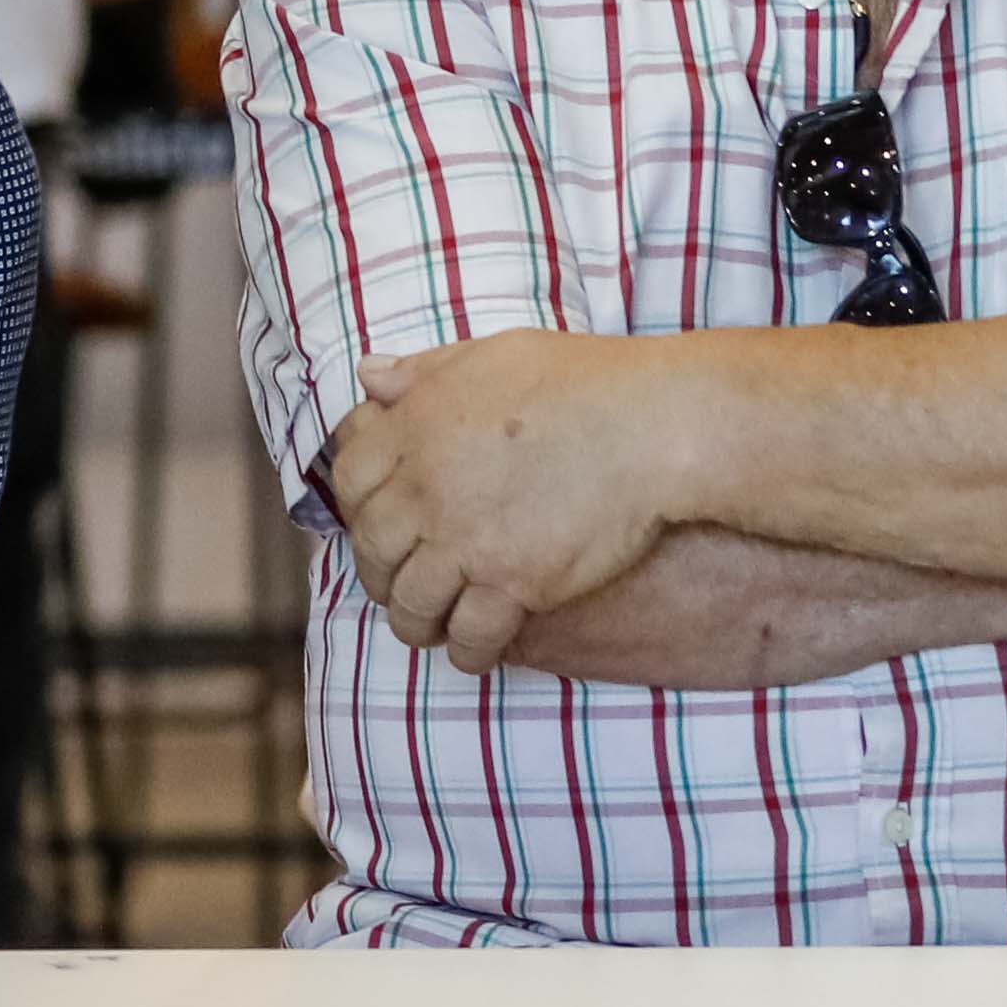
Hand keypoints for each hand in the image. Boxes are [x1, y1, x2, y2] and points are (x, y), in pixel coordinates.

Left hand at [333, 333, 702, 668]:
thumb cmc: (589, 382)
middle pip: (373, 548)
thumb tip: (369, 376)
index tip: (378, 520)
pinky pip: (471, 635)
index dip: (356, 505)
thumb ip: (424, 371)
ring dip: (417, 620)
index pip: (348, 478)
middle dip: (382, 573)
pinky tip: (477, 652)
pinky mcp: (512, 583)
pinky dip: (469, 650)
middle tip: (401, 583)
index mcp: (414, 429)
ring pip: (413, 601)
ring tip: (433, 628)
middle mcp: (425, 489)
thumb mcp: (495, 354)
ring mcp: (465, 541)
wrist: (658, 425)